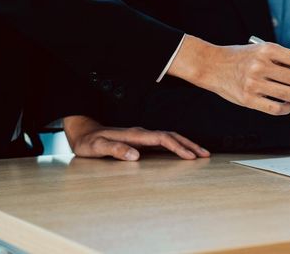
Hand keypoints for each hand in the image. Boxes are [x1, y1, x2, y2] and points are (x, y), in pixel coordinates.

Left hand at [63, 115, 209, 160]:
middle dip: (190, 145)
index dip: (177, 147)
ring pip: (170, 138)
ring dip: (186, 145)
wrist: (83, 133)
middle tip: (205, 155)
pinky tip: (182, 153)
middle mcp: (142, 134)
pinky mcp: (142, 142)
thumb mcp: (96, 148)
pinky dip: (177, 147)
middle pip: (172, 136)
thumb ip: (114, 150)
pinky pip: (164, 143)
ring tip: (200, 154)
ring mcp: (143, 137)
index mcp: (135, 135)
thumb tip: (136, 156)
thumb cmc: (88, 142)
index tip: (190, 157)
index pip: (162, 139)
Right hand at [168, 35, 289, 115]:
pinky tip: (288, 104)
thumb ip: (286, 59)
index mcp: (269, 50)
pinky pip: (277, 108)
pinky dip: (288, 108)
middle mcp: (262, 66)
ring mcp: (254, 84)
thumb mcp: (264, 50)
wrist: (212, 65)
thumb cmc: (242, 57)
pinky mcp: (248, 100)